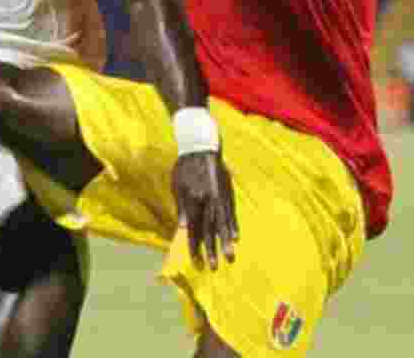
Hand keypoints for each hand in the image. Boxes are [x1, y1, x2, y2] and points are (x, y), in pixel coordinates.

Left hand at [171, 150, 238, 269]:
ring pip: (223, 224)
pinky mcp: (227, 193)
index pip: (193, 228)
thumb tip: (181, 228)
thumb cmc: (185, 168)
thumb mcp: (177, 186)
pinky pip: (231, 212)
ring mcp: (219, 198)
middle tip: (213, 267)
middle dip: (210, 249)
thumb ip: (181, 207)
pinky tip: (236, 238)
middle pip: (209, 229)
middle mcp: (207, 201)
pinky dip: (233, 225)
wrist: (201, 147)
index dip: (194, 245)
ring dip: (225, 242)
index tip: (195, 261)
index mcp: (192, 199)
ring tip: (230, 257)